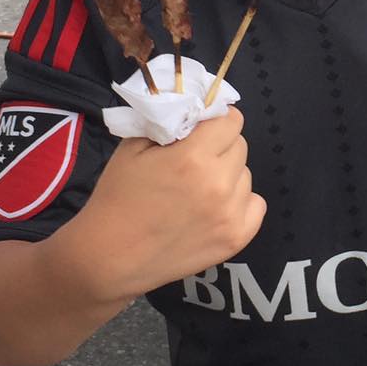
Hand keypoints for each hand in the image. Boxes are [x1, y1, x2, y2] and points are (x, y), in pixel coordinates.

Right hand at [61, 109, 265, 302]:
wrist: (111, 256)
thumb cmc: (117, 197)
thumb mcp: (133, 147)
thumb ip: (169, 122)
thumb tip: (196, 109)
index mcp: (193, 157)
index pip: (231, 120)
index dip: (215, 120)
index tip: (201, 129)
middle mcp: (218, 183)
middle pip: (240, 146)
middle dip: (220, 146)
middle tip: (194, 161)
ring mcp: (231, 214)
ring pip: (245, 175)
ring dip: (227, 175)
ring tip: (198, 189)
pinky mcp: (236, 238)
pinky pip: (256, 205)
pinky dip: (240, 202)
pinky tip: (215, 208)